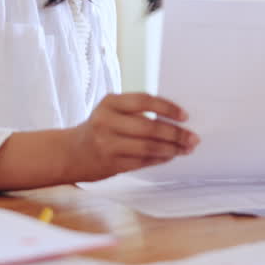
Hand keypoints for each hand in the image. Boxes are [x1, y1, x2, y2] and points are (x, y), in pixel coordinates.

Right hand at [65, 93, 198, 181]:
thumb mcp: (112, 111)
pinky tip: (170, 156)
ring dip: (171, 149)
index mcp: (110, 102)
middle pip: (149, 127)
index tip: (185, 116)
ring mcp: (107, 144)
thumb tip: (176, 120)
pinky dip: (159, 159)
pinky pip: (142, 161)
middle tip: (193, 138)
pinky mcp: (110, 164)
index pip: (144, 100)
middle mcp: (106, 121)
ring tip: (185, 149)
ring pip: (147, 147)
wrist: (71, 153)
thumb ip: (138, 112)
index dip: (167, 107)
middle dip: (175, 134)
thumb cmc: (100, 128)